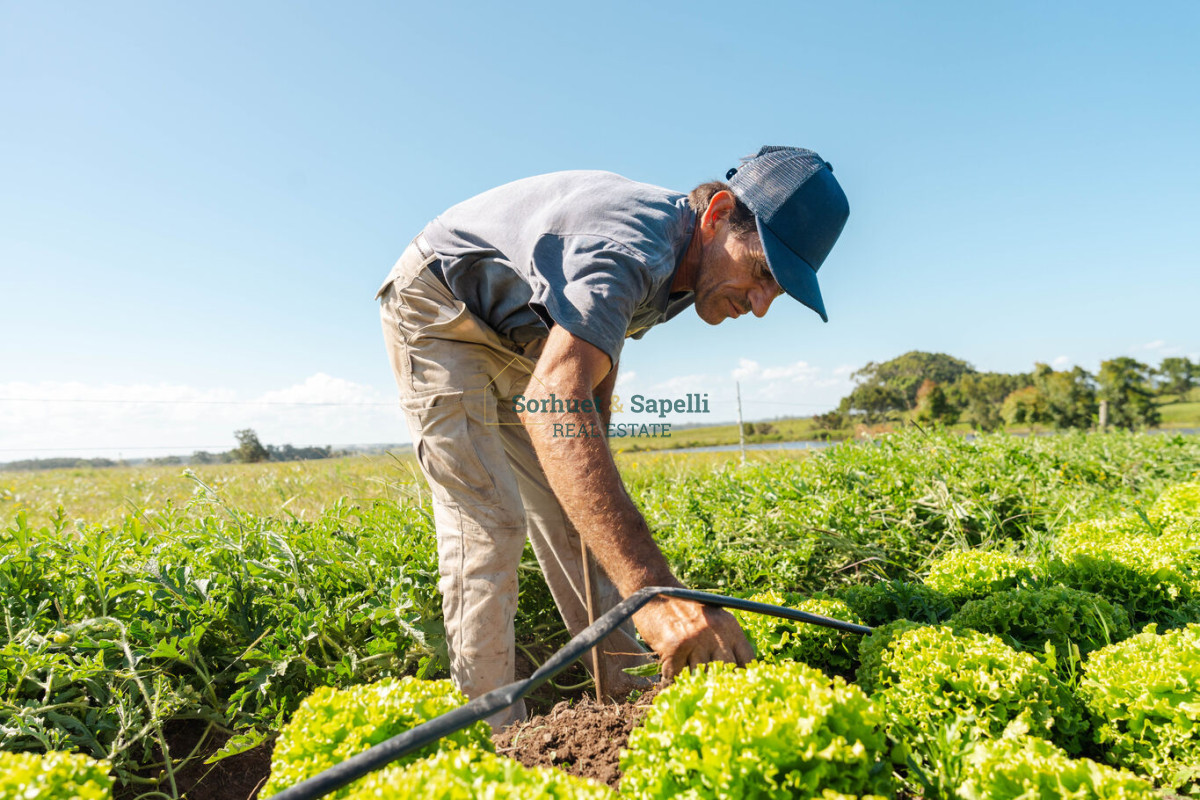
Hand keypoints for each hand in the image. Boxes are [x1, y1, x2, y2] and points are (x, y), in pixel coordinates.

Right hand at [632, 596, 754, 680]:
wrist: (654, 590)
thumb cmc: (684, 608)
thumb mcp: (713, 617)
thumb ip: (725, 639)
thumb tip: (736, 672)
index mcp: (729, 626)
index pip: (748, 660)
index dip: (745, 678)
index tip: (740, 690)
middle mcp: (715, 632)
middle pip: (727, 672)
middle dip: (720, 685)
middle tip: (713, 694)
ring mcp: (695, 640)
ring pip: (702, 676)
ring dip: (694, 684)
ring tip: (690, 687)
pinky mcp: (674, 647)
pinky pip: (677, 676)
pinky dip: (672, 680)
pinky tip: (670, 677)